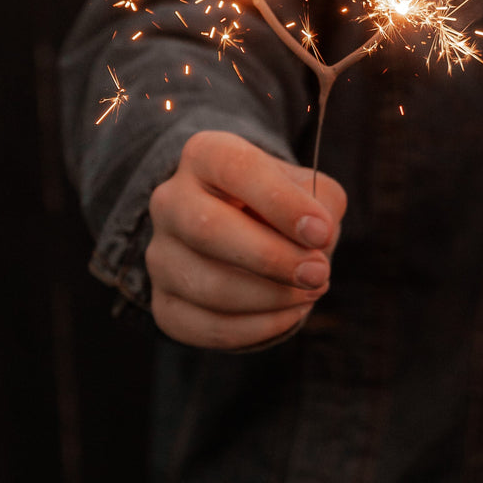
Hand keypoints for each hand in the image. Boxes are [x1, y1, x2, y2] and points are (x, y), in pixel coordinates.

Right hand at [146, 130, 346, 349]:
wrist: (248, 233)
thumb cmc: (284, 205)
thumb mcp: (311, 189)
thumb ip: (321, 204)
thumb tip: (316, 242)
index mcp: (207, 156)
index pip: (236, 170)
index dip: (281, 203)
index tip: (320, 232)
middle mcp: (171, 200)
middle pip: (207, 229)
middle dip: (272, 258)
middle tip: (319, 273)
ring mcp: (161, 255)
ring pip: (207, 285)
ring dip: (271, 297)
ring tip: (312, 292)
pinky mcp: (165, 303)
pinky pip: (205, 325)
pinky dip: (257, 327)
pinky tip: (290, 314)